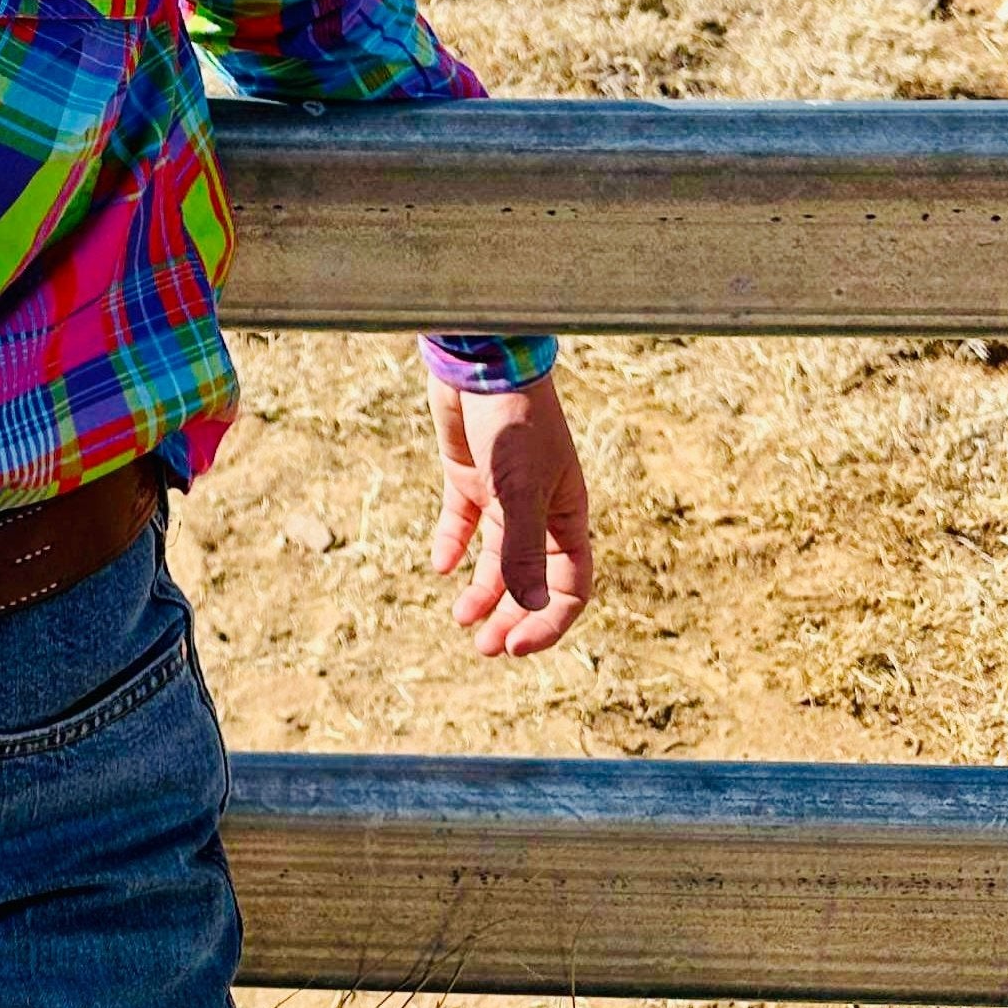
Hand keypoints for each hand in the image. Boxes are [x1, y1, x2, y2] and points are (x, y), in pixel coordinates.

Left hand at [427, 372, 592, 657]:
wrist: (481, 361)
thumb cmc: (514, 420)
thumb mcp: (519, 488)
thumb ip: (522, 547)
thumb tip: (528, 609)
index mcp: (567, 516)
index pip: (569, 587)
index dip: (546, 621)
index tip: (514, 645)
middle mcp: (538, 510)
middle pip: (529, 581)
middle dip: (510, 616)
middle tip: (484, 647)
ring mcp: (502, 493)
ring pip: (496, 558)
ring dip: (481, 590)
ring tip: (461, 620)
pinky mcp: (468, 475)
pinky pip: (462, 521)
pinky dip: (452, 544)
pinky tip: (439, 566)